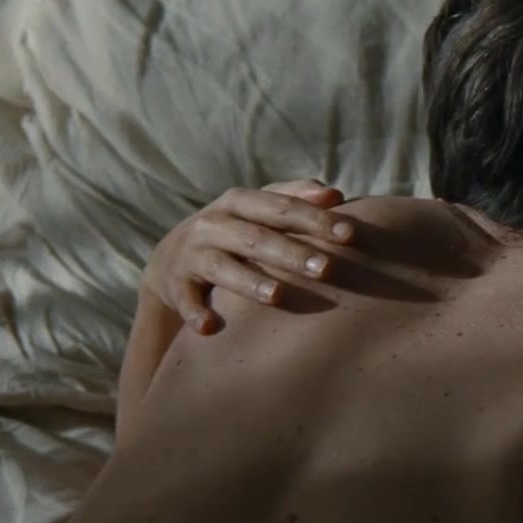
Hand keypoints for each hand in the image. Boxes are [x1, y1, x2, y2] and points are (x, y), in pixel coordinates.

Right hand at [144, 180, 353, 333]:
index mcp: (240, 202)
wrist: (172, 258)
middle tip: (325, 269)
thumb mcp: (258, 209)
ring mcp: (192, 254)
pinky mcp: (175, 285)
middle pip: (256, 236)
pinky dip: (195, 313)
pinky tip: (210, 327)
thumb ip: (295, 198)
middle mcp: (214, 223)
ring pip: (222, 266)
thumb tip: (336, 195)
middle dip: (291, 252)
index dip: (315, 219)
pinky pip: (185, 300)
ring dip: (249, 281)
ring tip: (276, 296)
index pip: (282, 207)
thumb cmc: (234, 231)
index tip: (349, 235)